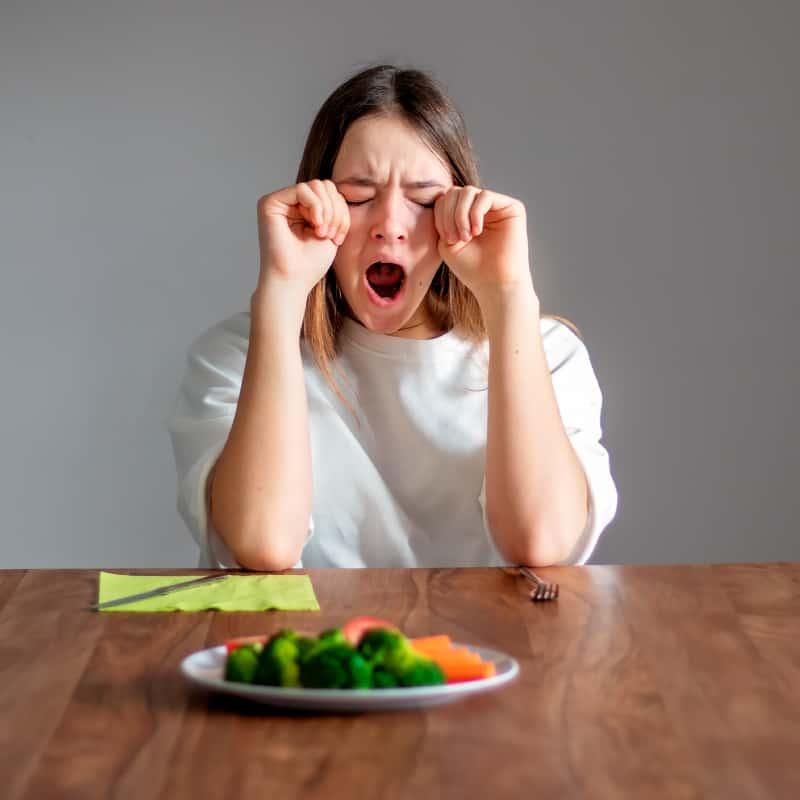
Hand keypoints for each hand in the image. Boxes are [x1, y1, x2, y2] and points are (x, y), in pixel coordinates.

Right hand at [255, 180, 350, 298]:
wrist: (292, 281)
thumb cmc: (310, 264)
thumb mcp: (331, 230)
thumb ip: (333, 207)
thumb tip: (336, 187)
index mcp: (304, 210)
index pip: (330, 193)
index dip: (341, 212)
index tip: (338, 238)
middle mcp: (291, 204)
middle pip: (325, 186)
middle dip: (336, 210)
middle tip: (330, 235)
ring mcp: (280, 202)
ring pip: (316, 185)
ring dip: (328, 210)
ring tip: (322, 233)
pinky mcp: (270, 203)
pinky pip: (302, 189)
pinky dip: (316, 206)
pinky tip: (315, 226)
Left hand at [433, 186, 532, 302]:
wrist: (494, 284)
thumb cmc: (471, 268)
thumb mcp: (447, 242)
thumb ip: (442, 218)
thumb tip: (441, 195)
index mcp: (466, 215)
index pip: (446, 199)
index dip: (440, 215)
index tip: (446, 240)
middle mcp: (482, 208)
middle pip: (455, 192)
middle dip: (449, 214)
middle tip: (454, 239)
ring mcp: (497, 206)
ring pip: (468, 192)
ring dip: (460, 215)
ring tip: (465, 237)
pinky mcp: (511, 207)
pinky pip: (485, 196)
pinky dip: (475, 214)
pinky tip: (477, 232)